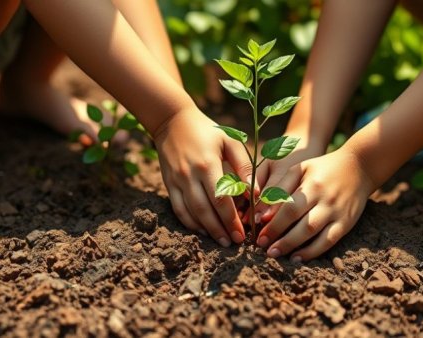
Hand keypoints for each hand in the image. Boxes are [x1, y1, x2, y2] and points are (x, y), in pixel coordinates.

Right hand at [153, 109, 253, 246]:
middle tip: (234, 242)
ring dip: (206, 229)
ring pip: (190, 212)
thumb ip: (243, 166)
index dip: (232, 219)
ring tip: (221, 241)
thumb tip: (255, 193)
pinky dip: (189, 223)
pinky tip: (202, 230)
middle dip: (220, 229)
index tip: (243, 233)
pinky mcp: (168, 183)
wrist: (172, 121)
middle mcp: (190, 175)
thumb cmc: (208, 130)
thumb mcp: (230, 141)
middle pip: (205, 210)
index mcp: (208, 164)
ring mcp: (176, 180)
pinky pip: (178, 208)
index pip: (221, 199)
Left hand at [256, 149, 374, 260]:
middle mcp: (325, 199)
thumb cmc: (323, 168)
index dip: (273, 222)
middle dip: (280, 237)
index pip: (289, 206)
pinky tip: (298, 258)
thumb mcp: (301, 169)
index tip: (259, 232)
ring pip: (313, 233)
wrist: (359, 168)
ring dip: (293, 246)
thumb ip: (281, 187)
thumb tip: (263, 212)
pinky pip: (329, 241)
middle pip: (300, 222)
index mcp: (312, 185)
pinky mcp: (346, 223)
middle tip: (263, 247)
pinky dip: (313, 252)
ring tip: (275, 254)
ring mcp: (337, 212)